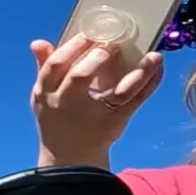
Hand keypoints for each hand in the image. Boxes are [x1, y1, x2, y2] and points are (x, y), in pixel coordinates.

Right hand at [31, 34, 163, 162]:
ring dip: (137, 73)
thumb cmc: (58, 120)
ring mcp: (94, 115)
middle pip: (79, 77)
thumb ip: (45, 67)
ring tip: (151, 57)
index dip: (72, 47)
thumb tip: (38, 43)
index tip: (88, 35)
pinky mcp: (115, 121)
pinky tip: (157, 67)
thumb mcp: (45, 95)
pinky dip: (150, 83)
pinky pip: (135, 100)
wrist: (69, 159)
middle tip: (111, 46)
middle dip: (96, 58)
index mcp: (46, 93)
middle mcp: (67, 104)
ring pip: (117, 92)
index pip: (55, 65)